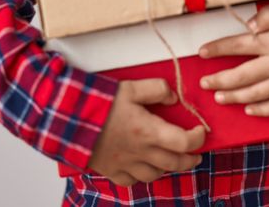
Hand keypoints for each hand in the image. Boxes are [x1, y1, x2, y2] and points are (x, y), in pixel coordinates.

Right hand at [87, 78, 205, 185]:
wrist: (67, 120)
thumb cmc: (99, 103)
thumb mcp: (131, 87)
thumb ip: (157, 89)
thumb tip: (174, 98)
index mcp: (148, 131)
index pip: (184, 143)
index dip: (198, 139)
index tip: (200, 132)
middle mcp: (141, 153)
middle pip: (175, 164)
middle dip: (190, 159)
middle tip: (196, 154)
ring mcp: (126, 165)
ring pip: (156, 175)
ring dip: (168, 168)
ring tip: (171, 159)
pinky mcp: (112, 171)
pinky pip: (133, 181)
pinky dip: (143, 176)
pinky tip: (145, 167)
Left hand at [198, 0, 268, 116]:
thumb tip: (249, 25)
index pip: (238, 45)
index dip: (217, 49)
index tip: (201, 53)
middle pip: (241, 75)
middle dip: (219, 80)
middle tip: (204, 83)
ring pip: (255, 93)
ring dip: (234, 97)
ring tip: (219, 98)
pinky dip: (262, 111)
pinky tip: (250, 111)